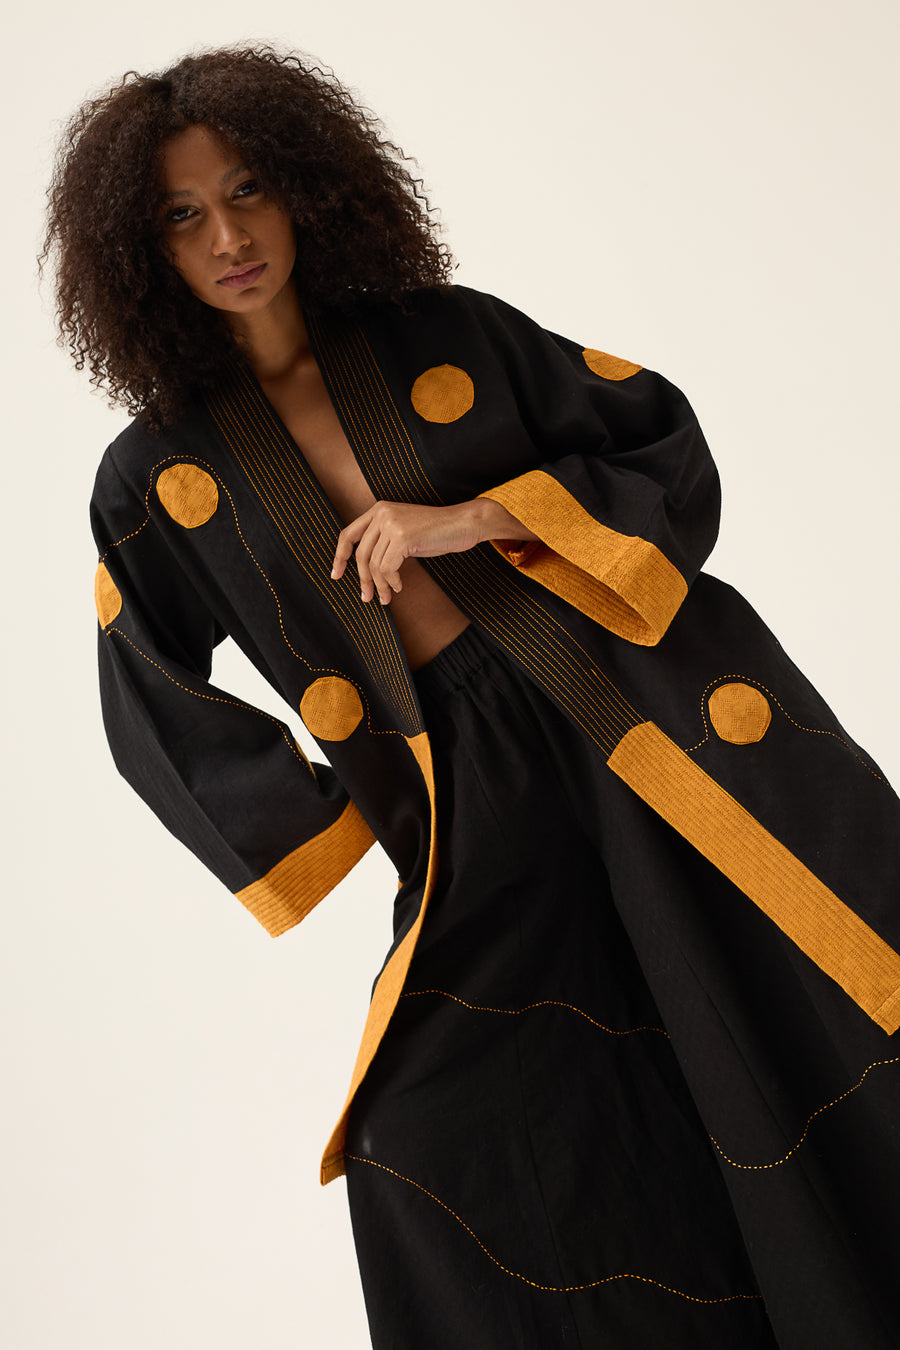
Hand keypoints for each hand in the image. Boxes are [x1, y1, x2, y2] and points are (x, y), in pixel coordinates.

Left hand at [331, 499, 535, 603]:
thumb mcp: (404, 532)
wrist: (464, 523)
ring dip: (380, 586)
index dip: (340, 556)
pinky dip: (392, 582)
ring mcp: (392, 524)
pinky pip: (387, 569)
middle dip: (362, 580)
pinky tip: (400, 587)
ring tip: (387, 597)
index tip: (336, 575)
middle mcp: (382, 513)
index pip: (348, 534)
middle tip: (367, 598)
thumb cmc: (438, 532)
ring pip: (374, 565)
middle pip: (360, 554)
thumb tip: (364, 569)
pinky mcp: (402, 537)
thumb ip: (384, 542)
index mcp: (379, 509)